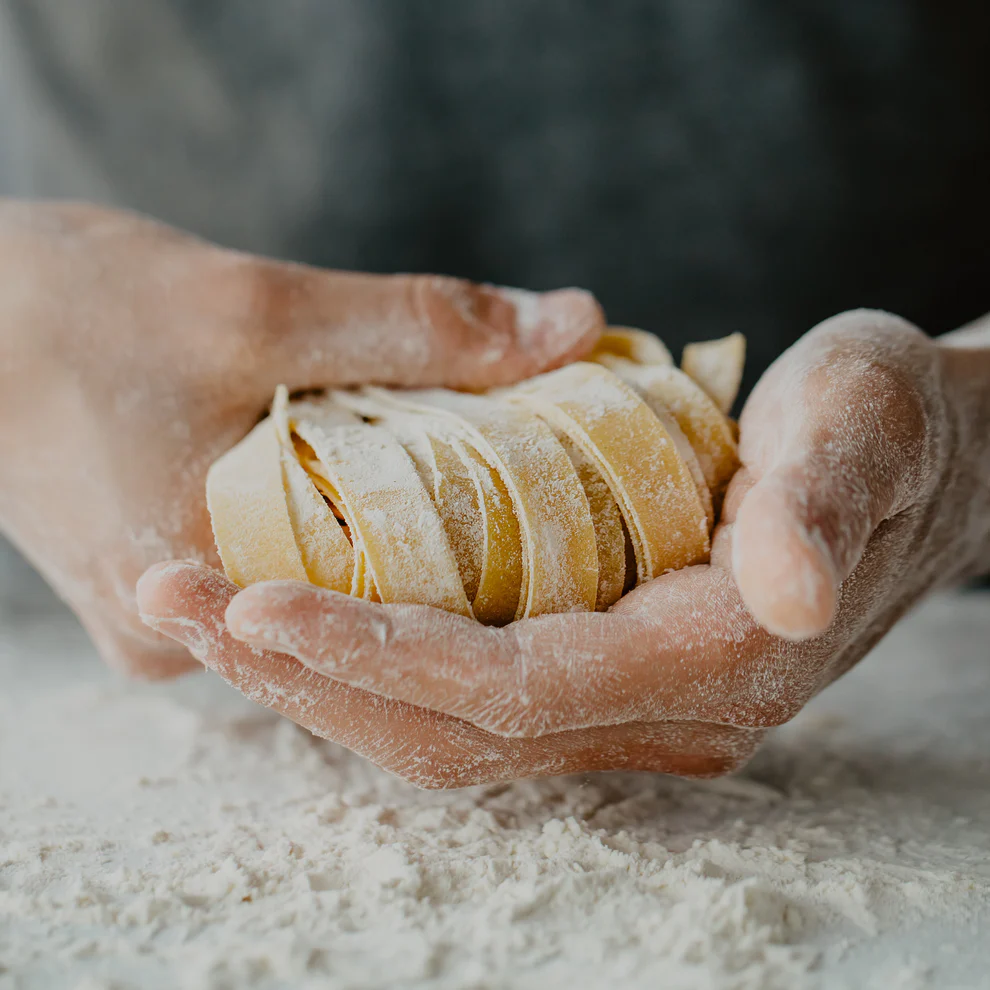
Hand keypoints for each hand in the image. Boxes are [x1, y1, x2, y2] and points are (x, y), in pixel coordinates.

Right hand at [0, 199, 602, 677]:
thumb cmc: (65, 311)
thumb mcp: (258, 305)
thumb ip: (422, 324)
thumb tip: (574, 323)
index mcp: (202, 590)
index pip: (398, 606)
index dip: (502, 551)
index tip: (577, 503)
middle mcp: (185, 638)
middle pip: (364, 603)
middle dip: (454, 540)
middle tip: (546, 475)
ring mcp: (174, 620)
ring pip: (323, 586)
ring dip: (395, 526)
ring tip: (480, 469)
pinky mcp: (167, 585)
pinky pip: (283, 569)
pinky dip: (337, 522)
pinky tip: (388, 476)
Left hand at [139, 309, 989, 785]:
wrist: (919, 461)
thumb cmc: (888, 427)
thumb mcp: (867, 429)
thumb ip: (822, 506)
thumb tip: (781, 586)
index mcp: (712, 661)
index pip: (513, 688)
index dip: (380, 655)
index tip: (254, 603)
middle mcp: (662, 711)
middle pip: (452, 731)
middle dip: (309, 678)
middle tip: (179, 606)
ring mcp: (629, 703)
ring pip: (445, 728)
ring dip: (318, 678)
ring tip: (204, 616)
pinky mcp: (604, 670)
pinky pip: (466, 695)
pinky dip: (371, 664)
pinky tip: (300, 617)